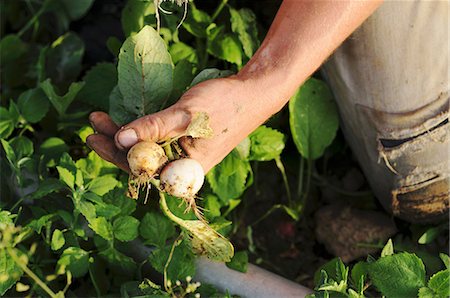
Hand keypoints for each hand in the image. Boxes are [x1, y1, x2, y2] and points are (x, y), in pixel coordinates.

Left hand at [87, 76, 269, 172]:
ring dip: (125, 136)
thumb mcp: (185, 115)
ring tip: (102, 119)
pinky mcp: (185, 143)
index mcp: (186, 172)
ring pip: (147, 151)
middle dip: (115, 144)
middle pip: (142, 163)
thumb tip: (120, 139)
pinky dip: (140, 131)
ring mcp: (184, 156)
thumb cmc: (224, 105)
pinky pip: (157, 142)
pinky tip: (126, 122)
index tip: (94, 139)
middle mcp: (183, 169)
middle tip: (92, 125)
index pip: (143, 171)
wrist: (252, 94)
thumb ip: (153, 128)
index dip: (116, 156)